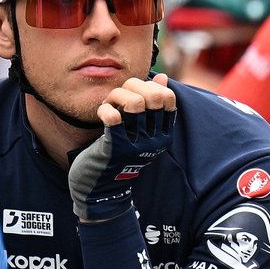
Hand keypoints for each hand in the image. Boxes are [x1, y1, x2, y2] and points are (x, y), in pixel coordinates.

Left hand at [68, 74, 176, 221]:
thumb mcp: (140, 130)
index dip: (150, 87)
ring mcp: (136, 145)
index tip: (135, 93)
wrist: (101, 191)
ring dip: (116, 96)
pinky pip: (113, 118)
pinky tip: (102, 113)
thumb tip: (163, 77)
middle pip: (152, 96)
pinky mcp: (115, 148)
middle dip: (133, 86)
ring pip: (134, 103)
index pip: (168, 98)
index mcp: (163, 135)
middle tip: (120, 94)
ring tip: (109, 103)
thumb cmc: (119, 155)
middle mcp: (154, 141)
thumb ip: (152, 104)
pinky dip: (105, 109)